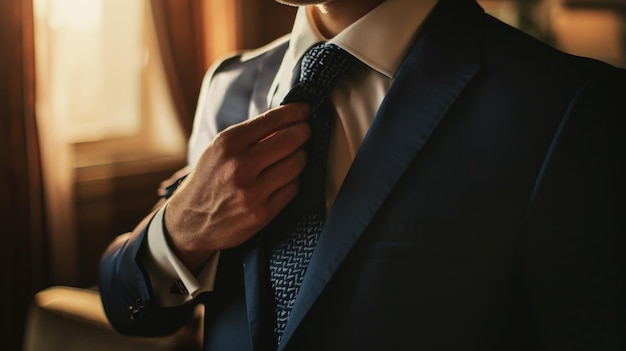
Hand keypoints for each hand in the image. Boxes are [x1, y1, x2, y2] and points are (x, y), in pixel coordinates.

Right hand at [164, 103, 310, 271]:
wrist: (189, 223)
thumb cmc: (208, 181)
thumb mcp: (218, 150)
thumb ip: (249, 136)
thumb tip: (287, 120)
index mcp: (227, 144)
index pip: (272, 120)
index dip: (295, 113)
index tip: (304, 110)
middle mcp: (240, 166)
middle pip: (291, 141)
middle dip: (303, 132)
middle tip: (305, 131)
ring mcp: (252, 192)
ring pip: (296, 164)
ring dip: (300, 157)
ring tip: (294, 156)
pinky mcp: (262, 214)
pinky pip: (293, 188)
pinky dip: (293, 180)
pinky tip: (285, 178)